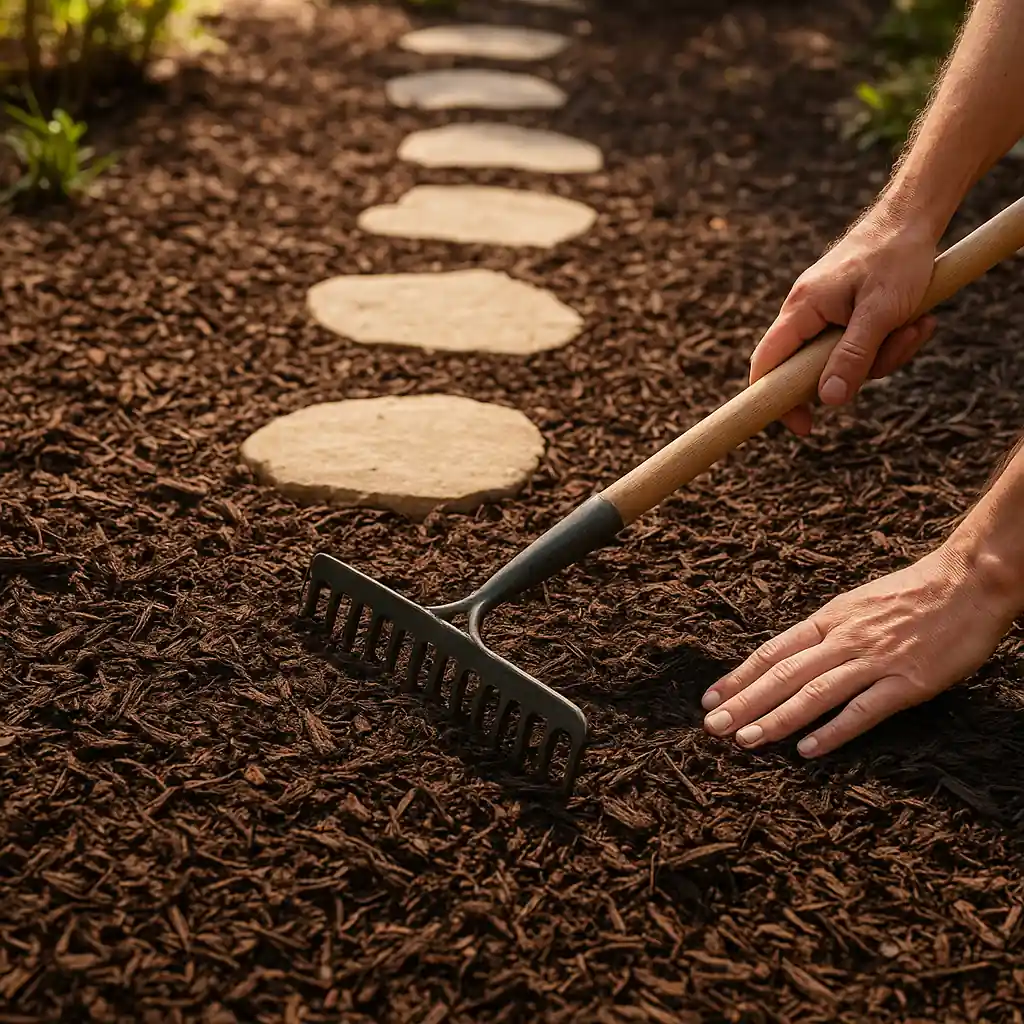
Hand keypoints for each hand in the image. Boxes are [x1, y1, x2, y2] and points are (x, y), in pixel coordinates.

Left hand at [699, 543, 1018, 757]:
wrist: (970, 580)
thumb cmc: (914, 592)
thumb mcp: (858, 603)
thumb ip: (828, 631)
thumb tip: (794, 655)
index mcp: (829, 619)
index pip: (772, 652)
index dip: (739, 677)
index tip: (710, 698)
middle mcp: (844, 639)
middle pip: (782, 675)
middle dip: (743, 703)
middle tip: (712, 727)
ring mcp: (875, 660)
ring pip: (814, 694)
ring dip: (776, 719)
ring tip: (745, 741)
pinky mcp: (908, 682)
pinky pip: (863, 710)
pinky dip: (833, 731)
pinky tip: (807, 750)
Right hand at [750, 203, 939, 434]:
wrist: (915, 215)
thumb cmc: (896, 256)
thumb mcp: (880, 313)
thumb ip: (852, 358)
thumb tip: (828, 401)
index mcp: (801, 310)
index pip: (767, 363)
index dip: (774, 398)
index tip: (802, 426)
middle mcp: (806, 312)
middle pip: (813, 368)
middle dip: (858, 371)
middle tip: (891, 352)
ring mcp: (826, 312)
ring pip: (844, 358)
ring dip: (885, 354)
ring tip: (915, 325)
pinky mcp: (847, 311)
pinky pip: (861, 344)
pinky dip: (889, 340)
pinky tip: (916, 320)